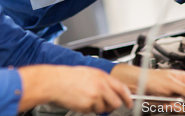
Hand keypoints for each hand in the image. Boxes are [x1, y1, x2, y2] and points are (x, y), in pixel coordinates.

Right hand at [18, 65, 132, 112]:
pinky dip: (88, 108)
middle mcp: (100, 86)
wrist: (55, 82)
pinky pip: (93, 110)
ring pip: (105, 108)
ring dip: (98, 107)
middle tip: (107, 105)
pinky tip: (82, 101)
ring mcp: (95, 96)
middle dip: (113, 105)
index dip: (127, 97)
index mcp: (102, 76)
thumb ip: (102, 80)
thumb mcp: (90, 73)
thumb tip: (113, 88)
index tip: (129, 102)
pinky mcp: (87, 105)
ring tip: (88, 99)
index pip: (121, 88)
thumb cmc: (70, 77)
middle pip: (116, 101)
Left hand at [111, 64, 184, 106]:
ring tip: (171, 102)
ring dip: (179, 106)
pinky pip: (176, 109)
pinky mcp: (169, 103)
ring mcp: (176, 96)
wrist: (138, 85)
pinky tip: (165, 103)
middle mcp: (181, 87)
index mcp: (184, 78)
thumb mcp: (170, 83)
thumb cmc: (151, 78)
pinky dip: (171, 108)